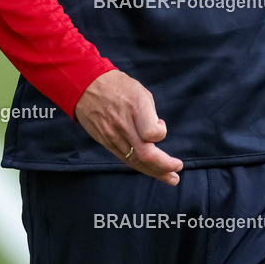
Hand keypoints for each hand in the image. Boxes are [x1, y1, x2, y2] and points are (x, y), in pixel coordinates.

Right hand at [74, 69, 183, 185]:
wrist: (86, 86)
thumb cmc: (117, 85)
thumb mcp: (140, 91)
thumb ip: (150, 114)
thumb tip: (156, 131)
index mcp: (135, 107)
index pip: (152, 134)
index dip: (161, 133)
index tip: (161, 125)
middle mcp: (123, 125)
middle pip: (145, 155)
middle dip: (164, 167)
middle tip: (177, 172)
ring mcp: (113, 136)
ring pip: (135, 161)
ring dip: (155, 172)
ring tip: (169, 178)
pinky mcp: (106, 142)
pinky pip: (125, 159)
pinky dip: (140, 166)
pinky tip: (150, 170)